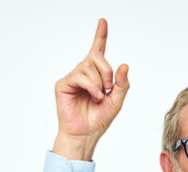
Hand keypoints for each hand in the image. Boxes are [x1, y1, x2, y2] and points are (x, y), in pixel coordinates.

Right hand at [53, 18, 129, 159]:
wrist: (86, 133)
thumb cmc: (99, 118)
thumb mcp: (117, 100)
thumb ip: (122, 83)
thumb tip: (124, 64)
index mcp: (96, 75)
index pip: (98, 50)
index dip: (100, 35)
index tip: (103, 21)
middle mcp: (83, 73)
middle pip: (97, 57)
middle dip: (107, 72)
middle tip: (109, 89)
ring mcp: (73, 77)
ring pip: (88, 66)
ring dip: (99, 82)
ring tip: (99, 96)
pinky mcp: (63, 84)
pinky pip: (80, 75)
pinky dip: (91, 86)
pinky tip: (93, 96)